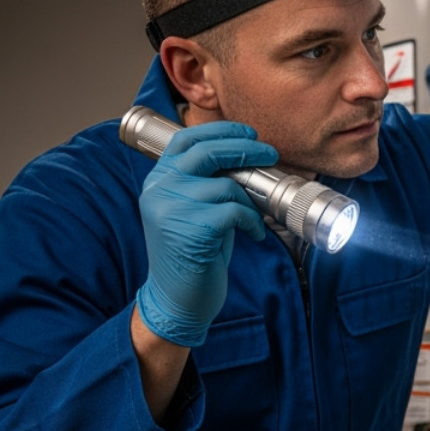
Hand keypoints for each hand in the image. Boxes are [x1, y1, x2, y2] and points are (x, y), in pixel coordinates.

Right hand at [135, 122, 276, 346]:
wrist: (177, 298)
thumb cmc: (193, 254)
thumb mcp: (193, 210)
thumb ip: (207, 183)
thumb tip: (246, 159)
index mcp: (158, 180)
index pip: (186, 139)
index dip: (220, 131)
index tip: (248, 133)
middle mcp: (160, 189)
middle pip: (207, 152)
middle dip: (245, 149)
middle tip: (271, 154)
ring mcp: (172, 207)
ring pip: (227, 185)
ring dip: (249, 202)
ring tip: (251, 221)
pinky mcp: (192, 228)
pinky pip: (235, 212)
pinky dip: (251, 222)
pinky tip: (251, 236)